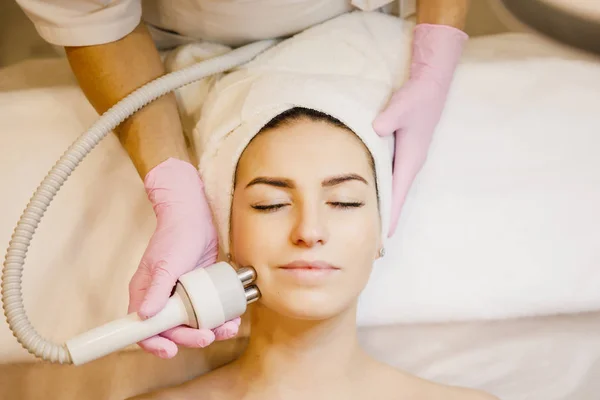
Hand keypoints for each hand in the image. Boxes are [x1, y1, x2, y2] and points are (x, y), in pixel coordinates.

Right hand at [128, 158, 239, 358]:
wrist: (195, 216)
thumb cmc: (174, 236)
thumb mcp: (166, 263)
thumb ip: (157, 289)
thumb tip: (146, 316)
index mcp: (145, 296)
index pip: (143, 329)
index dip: (154, 344)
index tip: (170, 350)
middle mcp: (161, 300)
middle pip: (172, 331)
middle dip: (190, 338)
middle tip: (208, 337)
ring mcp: (181, 297)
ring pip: (192, 325)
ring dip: (210, 331)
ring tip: (227, 329)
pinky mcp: (199, 293)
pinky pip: (208, 312)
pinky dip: (219, 318)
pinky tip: (232, 319)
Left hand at [373, 24, 467, 235]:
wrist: (431, 83)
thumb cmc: (418, 97)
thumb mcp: (403, 106)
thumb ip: (389, 118)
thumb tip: (375, 129)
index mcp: (411, 158)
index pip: (398, 193)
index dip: (390, 214)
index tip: (384, 236)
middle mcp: (410, 162)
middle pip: (395, 196)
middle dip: (386, 217)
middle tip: (375, 240)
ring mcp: (407, 157)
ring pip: (393, 187)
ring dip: (385, 204)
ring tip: (373, 224)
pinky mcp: (402, 150)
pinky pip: (391, 175)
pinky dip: (383, 188)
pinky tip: (373, 193)